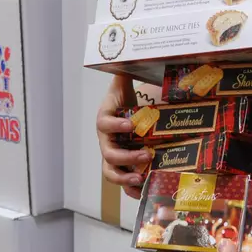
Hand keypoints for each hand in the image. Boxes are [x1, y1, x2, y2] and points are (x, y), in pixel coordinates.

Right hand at [97, 74, 153, 196]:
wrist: (126, 113)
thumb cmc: (124, 101)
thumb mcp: (123, 87)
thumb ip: (123, 75)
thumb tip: (124, 59)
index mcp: (105, 120)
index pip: (104, 124)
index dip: (115, 126)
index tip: (131, 125)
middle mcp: (106, 140)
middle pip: (108, 153)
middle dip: (126, 157)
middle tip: (147, 155)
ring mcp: (112, 156)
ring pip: (111, 172)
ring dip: (125, 178)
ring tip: (140, 179)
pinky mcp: (121, 167)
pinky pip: (121, 183)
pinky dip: (129, 190)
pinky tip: (141, 193)